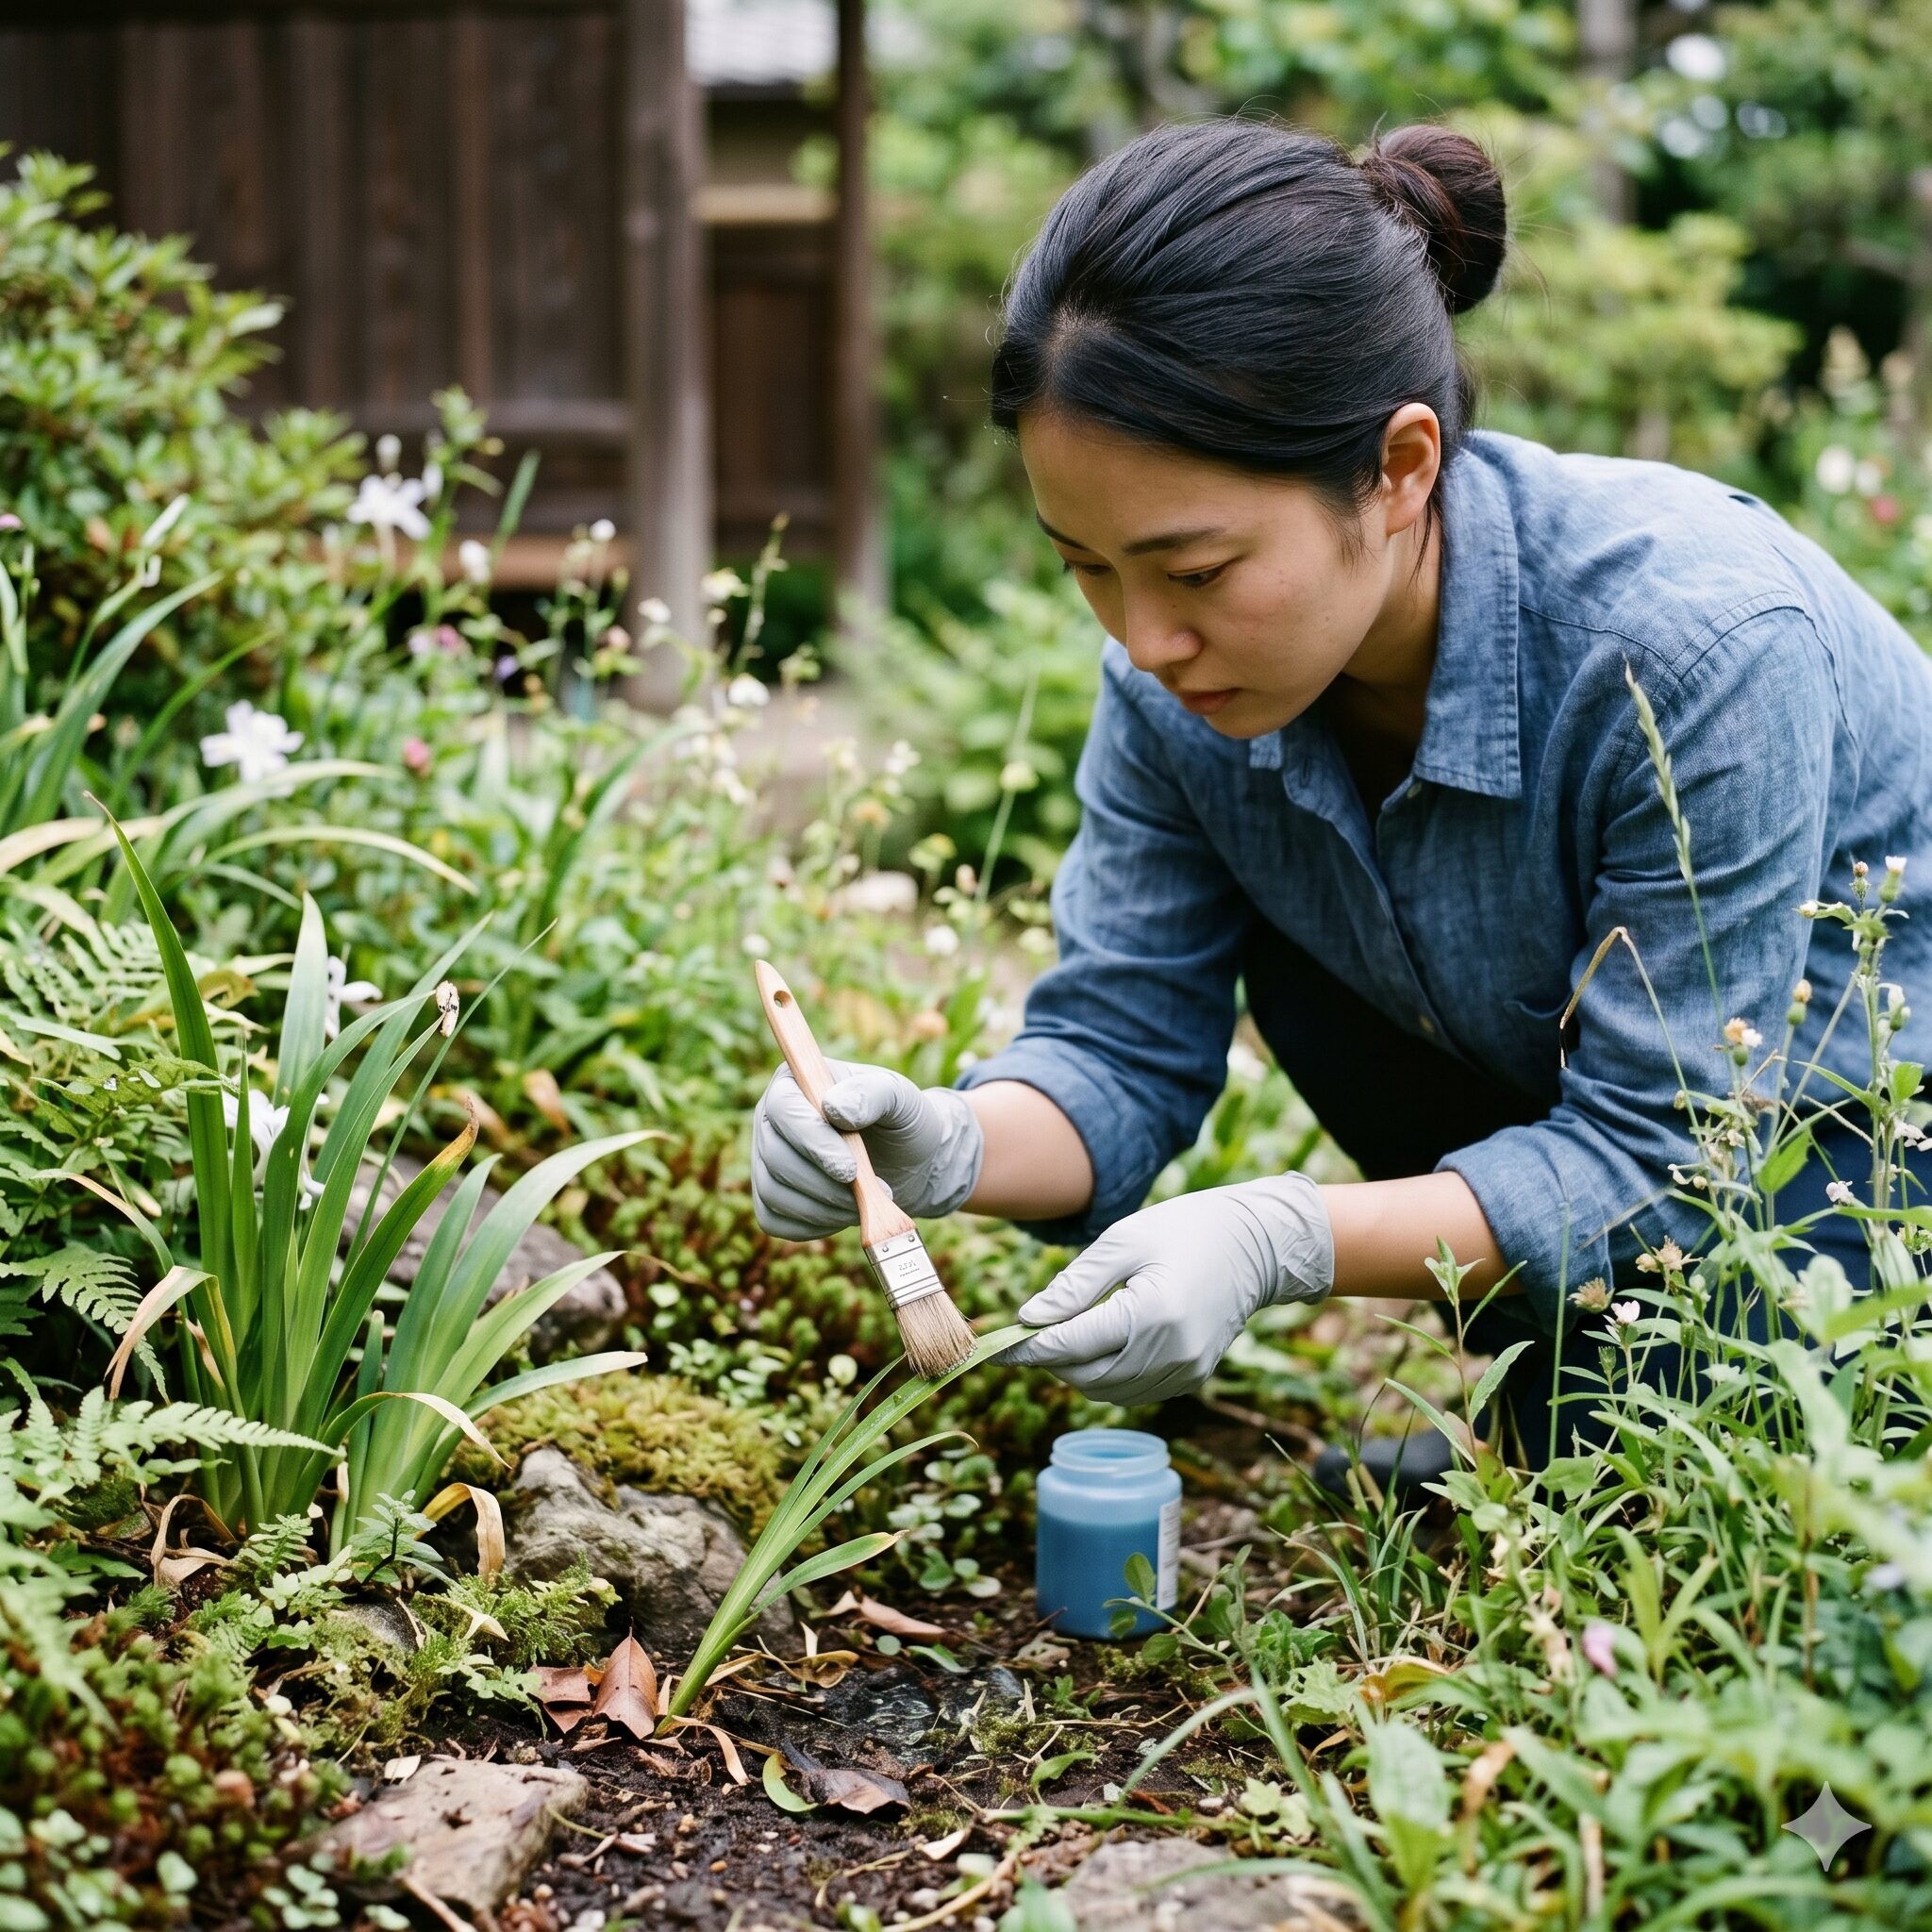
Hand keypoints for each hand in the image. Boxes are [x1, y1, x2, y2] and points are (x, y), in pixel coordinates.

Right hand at [751, 1061, 985, 1239]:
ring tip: (864, 1204)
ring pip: (774, 1193)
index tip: (850, 1170)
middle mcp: (771, 1119)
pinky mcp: (771, 1197)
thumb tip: (834, 1107)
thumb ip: (873, 1093)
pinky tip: (844, 1214)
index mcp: (795, 1082)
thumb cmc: (901, 1121)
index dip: (812, 1143)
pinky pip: (775, 1220)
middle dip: (825, 1184)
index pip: (784, 1109)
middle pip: (775, 1157)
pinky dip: (813, 1225)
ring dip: (824, 1208)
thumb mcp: (900, 1099)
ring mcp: (767, 1159)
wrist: (909, 1162)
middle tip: (871, 1192)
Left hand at [1002, 1176, 1332, 1404]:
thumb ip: (1075, 1285)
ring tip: (1060, 1336)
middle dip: (1048, 1360)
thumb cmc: (1185, 1229)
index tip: (992, 1348)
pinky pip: (1133, 1391)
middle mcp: (1171, 1352)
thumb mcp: (1124, 1241)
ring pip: (1106, 1390)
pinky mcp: (1192, 1377)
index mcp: (1152, 1313)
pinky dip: (1106, 1376)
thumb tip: (1027, 1320)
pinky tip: (1097, 1347)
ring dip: (1075, 1371)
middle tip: (1022, 1338)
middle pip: (1085, 1375)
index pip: (1072, 1344)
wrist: (1256, 1245)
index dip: (1027, 1349)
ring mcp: (1186, 1371)